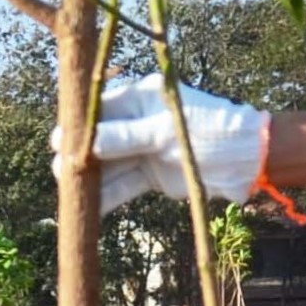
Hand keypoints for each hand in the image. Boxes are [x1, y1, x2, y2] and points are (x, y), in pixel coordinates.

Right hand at [77, 75, 268, 211]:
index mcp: (142, 97)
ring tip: (70, 194)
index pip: (101, 108)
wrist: (247, 160)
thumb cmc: (211, 133)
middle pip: (100, 139)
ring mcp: (144, 149)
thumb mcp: (167, 133)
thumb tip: (88, 144)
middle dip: (80, 155)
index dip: (79, 125)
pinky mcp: (151, 175)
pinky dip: (108, 197)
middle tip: (61, 171)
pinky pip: (123, 185)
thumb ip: (128, 137)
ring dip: (91, 179)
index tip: (59, 140)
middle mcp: (138, 120)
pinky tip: (89, 208)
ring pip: (109, 166)